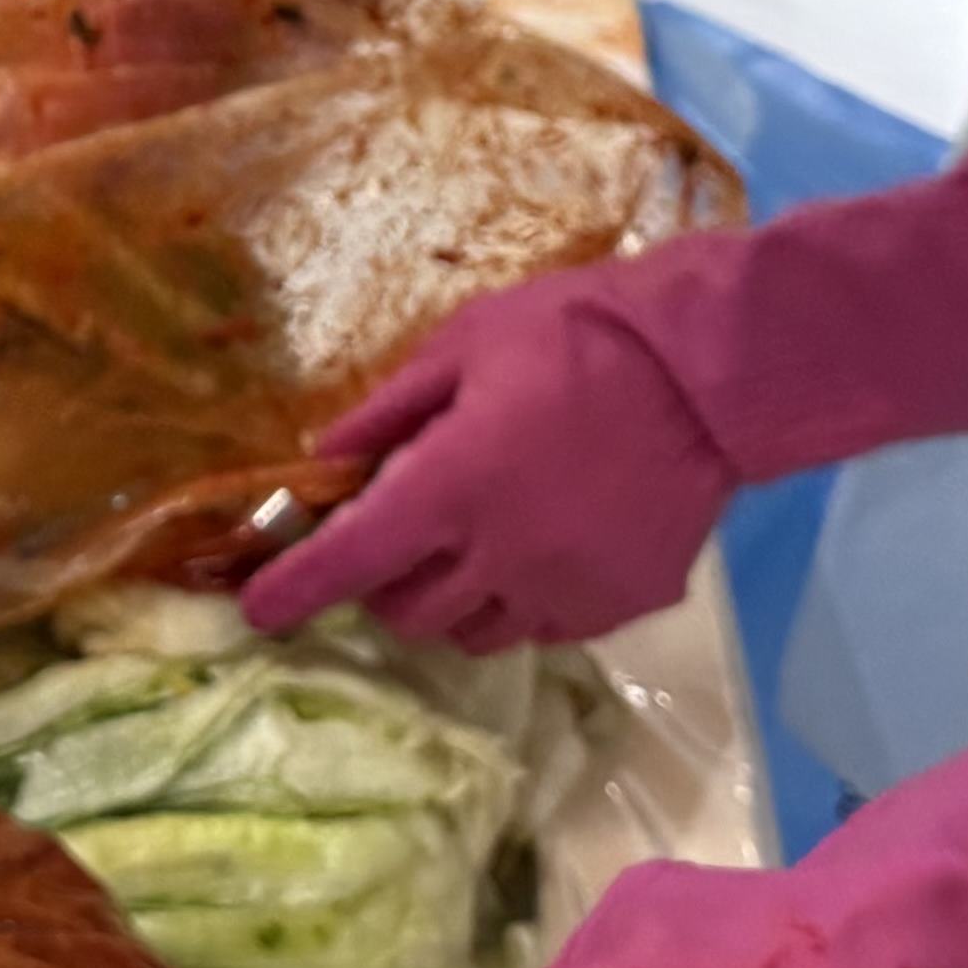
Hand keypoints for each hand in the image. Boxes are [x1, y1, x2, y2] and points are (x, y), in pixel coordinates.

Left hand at [245, 249, 734, 650]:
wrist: (710, 367)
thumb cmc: (577, 334)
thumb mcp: (465, 345)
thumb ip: (389, 411)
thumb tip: (325, 458)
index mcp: (449, 489)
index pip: (349, 563)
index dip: (294, 592)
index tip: (257, 609)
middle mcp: (500, 558)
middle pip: (407, 614)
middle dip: (383, 584)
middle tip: (395, 537)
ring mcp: (565, 591)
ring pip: (475, 632)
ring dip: (452, 599)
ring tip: (473, 543)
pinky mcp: (621, 605)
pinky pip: (546, 627)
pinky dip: (524, 600)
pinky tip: (543, 547)